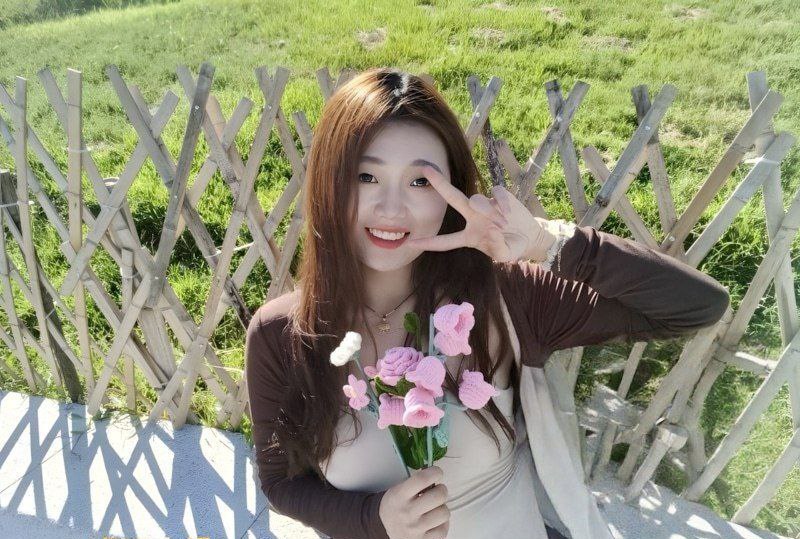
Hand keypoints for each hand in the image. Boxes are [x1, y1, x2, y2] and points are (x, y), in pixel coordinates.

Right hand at [378, 465, 449, 538]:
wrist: (383, 527)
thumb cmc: (396, 506)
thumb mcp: (399, 489)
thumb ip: (416, 481)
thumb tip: (436, 474)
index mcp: (400, 496)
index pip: (422, 479)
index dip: (435, 472)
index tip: (437, 472)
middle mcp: (407, 513)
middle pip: (438, 496)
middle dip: (441, 490)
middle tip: (437, 491)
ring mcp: (416, 529)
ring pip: (444, 512)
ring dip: (442, 508)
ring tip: (434, 508)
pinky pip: (443, 529)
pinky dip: (442, 524)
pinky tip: (434, 521)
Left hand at [406, 166, 551, 262]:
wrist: (530, 237)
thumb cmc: (511, 246)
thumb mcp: (505, 255)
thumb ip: (499, 249)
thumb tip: (493, 231)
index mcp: (468, 237)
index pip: (446, 241)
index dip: (430, 243)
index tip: (411, 243)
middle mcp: (473, 218)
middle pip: (453, 199)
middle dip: (440, 184)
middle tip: (426, 171)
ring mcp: (486, 206)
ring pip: (477, 199)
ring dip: (488, 211)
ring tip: (503, 224)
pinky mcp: (500, 197)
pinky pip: (496, 194)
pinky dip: (502, 203)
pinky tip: (508, 213)